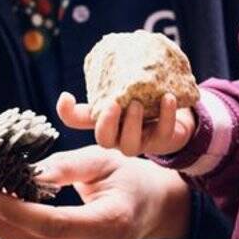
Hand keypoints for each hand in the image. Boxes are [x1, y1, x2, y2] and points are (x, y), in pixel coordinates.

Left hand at [0, 146, 192, 238]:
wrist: (154, 205)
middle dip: (0, 228)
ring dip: (6, 231)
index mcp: (114, 222)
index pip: (55, 224)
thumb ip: (63, 166)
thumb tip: (24, 175)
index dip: (17, 211)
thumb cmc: (127, 175)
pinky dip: (21, 235)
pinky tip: (3, 215)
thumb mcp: (102, 159)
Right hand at [56, 90, 194, 157]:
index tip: (67, 95)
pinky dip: (167, 115)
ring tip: (137, 103)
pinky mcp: (163, 140)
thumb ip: (97, 94)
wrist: (171, 109)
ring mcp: (140, 142)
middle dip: (107, 124)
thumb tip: (67, 94)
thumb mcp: (116, 96)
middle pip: (105, 140)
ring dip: (133, 124)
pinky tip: (168, 98)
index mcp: (104, 124)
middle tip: (113, 103)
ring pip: (131, 145)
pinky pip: (164, 132)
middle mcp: (118, 138)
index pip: (77, 121)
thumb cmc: (137, 103)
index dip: (68, 113)